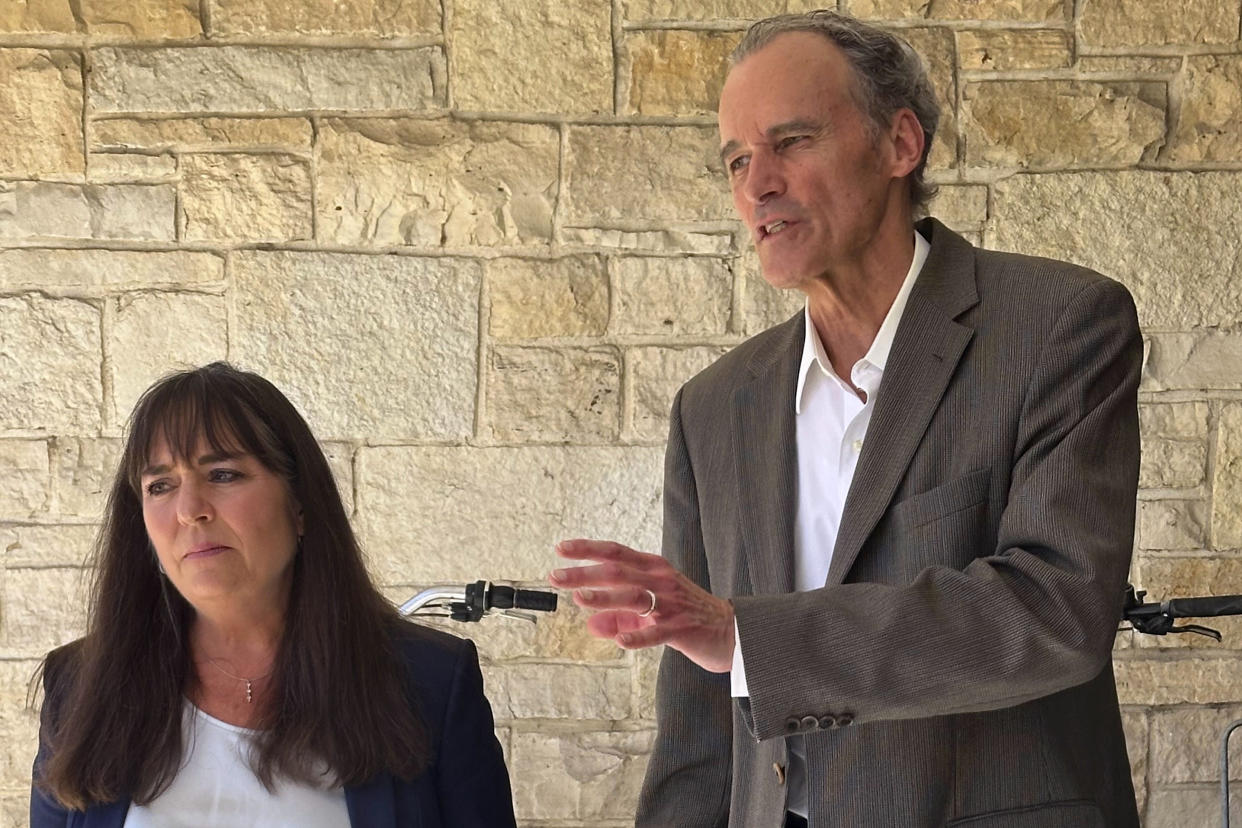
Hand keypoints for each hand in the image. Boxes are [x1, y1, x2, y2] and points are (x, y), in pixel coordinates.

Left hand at [549, 538, 734, 672]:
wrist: (731, 630)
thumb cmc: (687, 615)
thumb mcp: (651, 610)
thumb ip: (620, 615)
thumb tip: (590, 624)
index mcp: (653, 568)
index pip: (616, 553)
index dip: (588, 549)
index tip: (561, 549)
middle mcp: (661, 581)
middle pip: (618, 572)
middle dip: (585, 574)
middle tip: (556, 576)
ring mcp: (671, 604)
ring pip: (634, 597)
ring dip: (605, 598)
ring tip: (579, 599)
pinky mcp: (681, 629)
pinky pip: (656, 632)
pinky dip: (637, 635)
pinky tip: (619, 640)